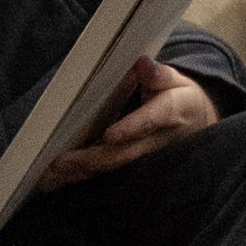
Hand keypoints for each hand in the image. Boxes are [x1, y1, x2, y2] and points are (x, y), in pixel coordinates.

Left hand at [39, 56, 218, 190]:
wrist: (196, 125)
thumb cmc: (180, 98)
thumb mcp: (177, 81)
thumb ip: (159, 74)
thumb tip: (144, 64)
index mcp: (170, 113)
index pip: (151, 121)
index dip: (131, 129)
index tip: (111, 135)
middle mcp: (155, 141)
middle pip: (123, 154)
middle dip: (92, 159)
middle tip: (61, 162)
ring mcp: (142, 157)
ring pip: (110, 168)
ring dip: (79, 172)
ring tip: (49, 175)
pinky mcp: (130, 165)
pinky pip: (103, 172)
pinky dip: (78, 177)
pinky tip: (53, 181)